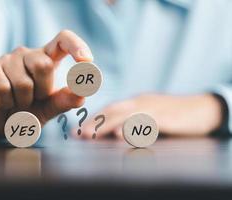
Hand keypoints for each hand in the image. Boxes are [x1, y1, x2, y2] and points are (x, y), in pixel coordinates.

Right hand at [0, 30, 92, 139]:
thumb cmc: (27, 111)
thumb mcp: (49, 108)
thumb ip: (65, 100)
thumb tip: (82, 92)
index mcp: (46, 59)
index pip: (63, 40)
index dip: (76, 46)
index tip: (87, 62)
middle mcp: (27, 55)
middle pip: (43, 65)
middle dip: (42, 91)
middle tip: (34, 99)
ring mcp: (7, 60)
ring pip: (23, 82)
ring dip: (23, 102)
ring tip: (16, 102)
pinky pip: (3, 89)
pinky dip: (5, 104)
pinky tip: (1, 102)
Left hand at [75, 94, 224, 138]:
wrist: (202, 109)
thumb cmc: (173, 116)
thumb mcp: (150, 117)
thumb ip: (133, 124)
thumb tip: (114, 135)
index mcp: (135, 103)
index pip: (110, 110)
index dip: (93, 119)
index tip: (77, 130)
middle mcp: (141, 103)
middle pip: (114, 110)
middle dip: (95, 122)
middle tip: (80, 134)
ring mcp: (153, 108)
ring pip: (126, 115)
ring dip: (106, 125)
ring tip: (91, 135)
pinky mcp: (166, 116)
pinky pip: (147, 122)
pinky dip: (132, 128)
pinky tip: (121, 135)